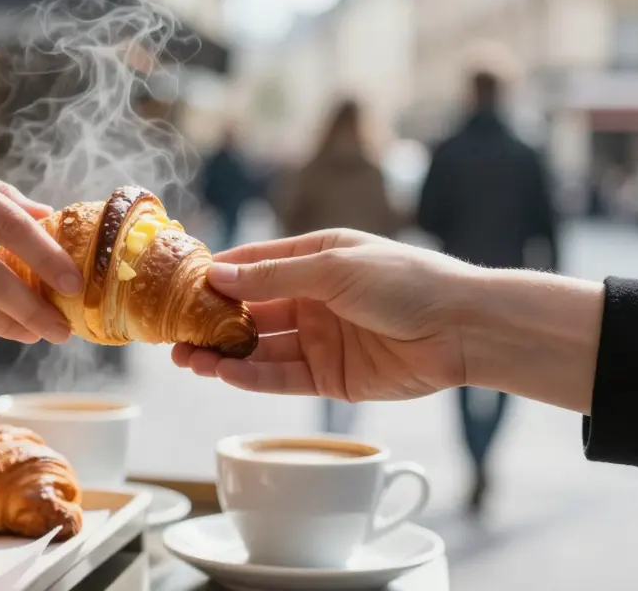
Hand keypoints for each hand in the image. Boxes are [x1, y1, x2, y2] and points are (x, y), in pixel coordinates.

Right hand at [173, 229, 476, 401]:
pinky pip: (281, 377)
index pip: (251, 265)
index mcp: (313, 259)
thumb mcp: (333, 269)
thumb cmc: (406, 282)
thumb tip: (217, 274)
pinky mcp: (330, 377)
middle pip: (248, 311)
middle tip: (174, 335)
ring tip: (188, 360)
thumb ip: (273, 276)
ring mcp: (319, 338)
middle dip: (210, 323)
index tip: (177, 288)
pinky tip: (225, 374)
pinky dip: (251, 376)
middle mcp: (311, 298)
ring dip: (223, 354)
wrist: (463, 329)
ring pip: (258, 348)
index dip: (215, 276)